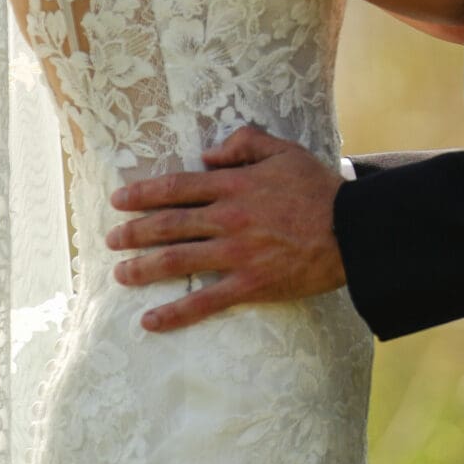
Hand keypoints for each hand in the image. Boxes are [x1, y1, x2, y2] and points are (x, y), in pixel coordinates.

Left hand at [105, 124, 346, 330]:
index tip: (118, 201)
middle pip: (168, 225)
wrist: (352, 231)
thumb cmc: (320, 189)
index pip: (176, 187)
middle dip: (134, 233)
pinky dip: (175, 313)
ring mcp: (237, 254)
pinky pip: (205, 302)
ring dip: (143, 268)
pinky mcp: (249, 285)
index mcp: (234, 185)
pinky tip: (150, 321)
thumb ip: (245, 142)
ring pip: (178, 261)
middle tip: (111, 240)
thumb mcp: (285, 151)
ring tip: (120, 274)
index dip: (142, 194)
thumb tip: (208, 152)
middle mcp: (228, 219)